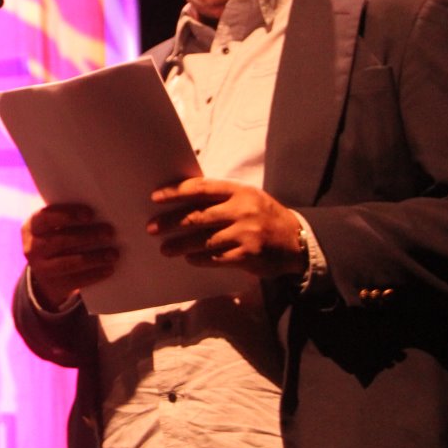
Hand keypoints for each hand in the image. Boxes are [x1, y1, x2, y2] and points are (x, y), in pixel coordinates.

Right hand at [22, 204, 117, 310]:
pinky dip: (95, 274)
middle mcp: (32, 248)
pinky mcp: (54, 284)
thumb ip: (70, 219)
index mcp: (31, 227)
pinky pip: (76, 280)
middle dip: (88, 235)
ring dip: (94, 257)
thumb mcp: (55, 227)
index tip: (90, 214)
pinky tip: (109, 268)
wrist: (48, 274)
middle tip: (110, 232)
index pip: (46, 217)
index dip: (67, 215)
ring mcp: (41, 269)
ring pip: (69, 262)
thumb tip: (102, 214)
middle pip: (61, 240)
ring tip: (114, 253)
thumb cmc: (59, 239)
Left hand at [147, 177, 304, 279]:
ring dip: (180, 245)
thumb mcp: (246, 197)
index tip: (155, 197)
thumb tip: (181, 198)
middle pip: (197, 216)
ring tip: (165, 249)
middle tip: (151, 228)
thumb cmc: (263, 215)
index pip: (200, 188)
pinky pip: (216, 258)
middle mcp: (242, 210)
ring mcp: (246, 234)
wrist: (296, 240)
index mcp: (238, 191)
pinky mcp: (248, 256)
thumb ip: (219, 197)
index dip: (176, 192)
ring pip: (203, 240)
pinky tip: (189, 259)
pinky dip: (199, 259)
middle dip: (170, 222)